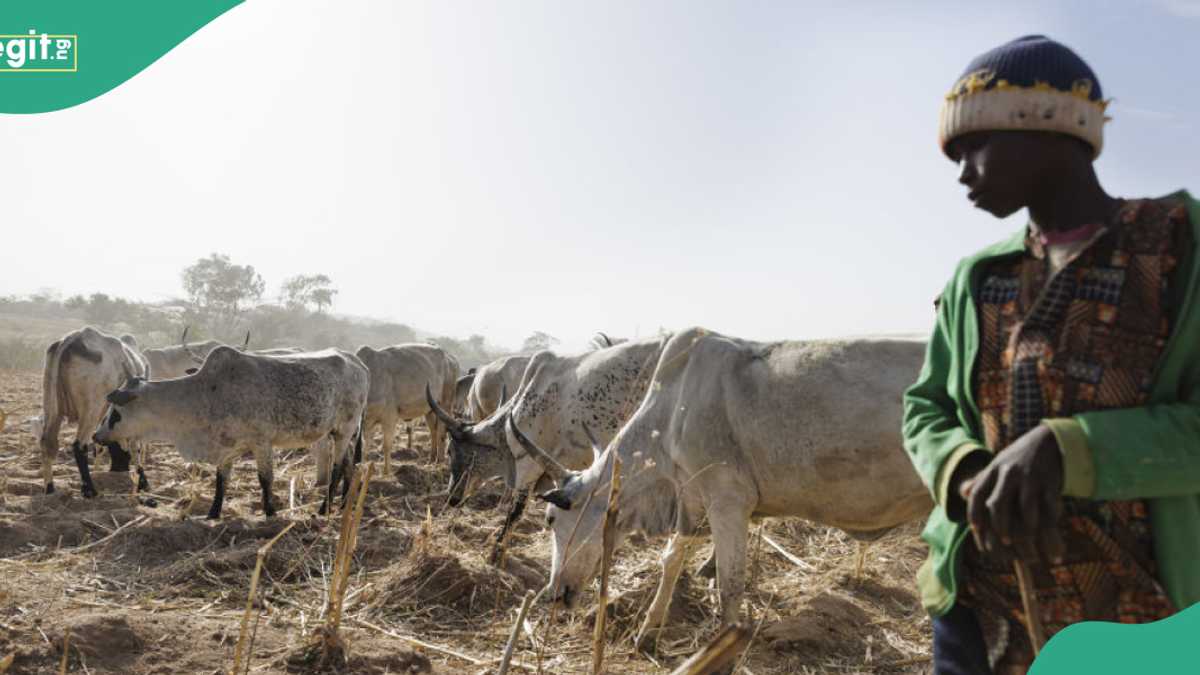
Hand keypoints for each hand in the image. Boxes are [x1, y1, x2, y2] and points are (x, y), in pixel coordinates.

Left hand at [958, 424, 1064, 565]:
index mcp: (993, 470)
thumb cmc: (1019, 457)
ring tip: (1027, 542)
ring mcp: (1030, 477)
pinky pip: (1049, 506)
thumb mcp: (998, 464)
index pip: (978, 495)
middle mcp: (1009, 474)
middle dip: (1000, 526)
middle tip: (1005, 541)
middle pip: (998, 505)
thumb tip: (964, 492)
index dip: (975, 514)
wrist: (1048, 439)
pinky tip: (1050, 530)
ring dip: (1026, 529)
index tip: (976, 529)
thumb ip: (983, 479)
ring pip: (1025, 509)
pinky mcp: (1050, 481)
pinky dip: (1050, 521)